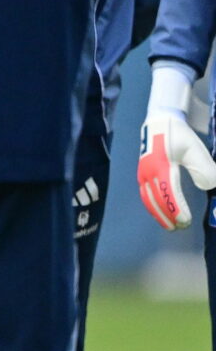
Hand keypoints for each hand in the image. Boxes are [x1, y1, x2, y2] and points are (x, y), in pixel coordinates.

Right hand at [139, 65, 214, 229]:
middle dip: (168, 216)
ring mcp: (142, 174)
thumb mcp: (195, 149)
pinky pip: (146, 195)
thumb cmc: (179, 135)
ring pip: (149, 200)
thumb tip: (208, 186)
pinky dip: (153, 207)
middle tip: (181, 227)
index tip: (186, 221)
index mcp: (161, 166)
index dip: (177, 209)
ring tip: (170, 225)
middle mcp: (148, 172)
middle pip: (156, 200)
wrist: (159, 122)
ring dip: (159, 214)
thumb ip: (204, 168)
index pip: (168, 193)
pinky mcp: (142, 175)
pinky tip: (161, 213)